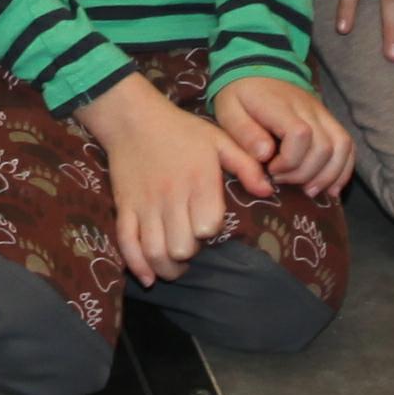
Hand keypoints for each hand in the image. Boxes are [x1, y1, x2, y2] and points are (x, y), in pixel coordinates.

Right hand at [80, 75, 240, 286]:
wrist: (133, 118)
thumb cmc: (181, 130)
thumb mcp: (219, 140)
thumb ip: (246, 166)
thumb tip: (268, 192)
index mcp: (198, 181)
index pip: (207, 227)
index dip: (210, 232)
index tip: (209, 226)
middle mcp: (171, 196)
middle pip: (182, 246)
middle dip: (190, 254)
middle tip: (192, 247)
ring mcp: (145, 205)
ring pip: (155, 252)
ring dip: (168, 267)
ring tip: (177, 264)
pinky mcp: (125, 208)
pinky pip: (127, 243)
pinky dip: (138, 265)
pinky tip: (149, 276)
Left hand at [207, 72, 355, 205]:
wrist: (258, 67)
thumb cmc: (240, 95)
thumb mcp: (228, 111)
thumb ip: (244, 134)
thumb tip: (266, 156)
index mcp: (279, 105)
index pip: (300, 134)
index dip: (289, 161)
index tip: (270, 169)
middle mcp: (307, 108)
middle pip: (323, 146)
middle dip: (305, 174)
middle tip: (282, 182)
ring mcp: (322, 112)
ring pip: (341, 146)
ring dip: (328, 175)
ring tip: (308, 191)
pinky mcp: (328, 119)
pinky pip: (347, 144)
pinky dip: (343, 169)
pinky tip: (330, 188)